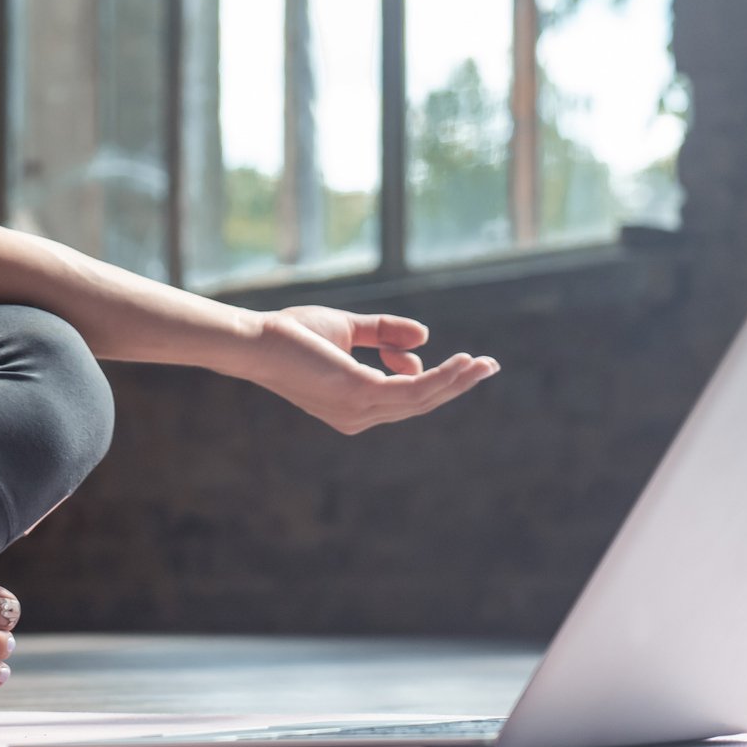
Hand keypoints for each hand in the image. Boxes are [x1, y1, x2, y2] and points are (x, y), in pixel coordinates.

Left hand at [242, 304, 498, 434]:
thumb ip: (383, 334)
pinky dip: (441, 377)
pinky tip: (460, 362)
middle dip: (456, 384)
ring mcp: (360, 410)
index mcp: (354, 405)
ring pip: (422, 398)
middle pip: (419, 402)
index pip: (403, 395)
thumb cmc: (292, 335)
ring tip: (484, 364)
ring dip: (457, 381)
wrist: (257, 339)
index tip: (432, 350)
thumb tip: (424, 338)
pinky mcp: (361, 395)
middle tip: (489, 366)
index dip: (426, 374)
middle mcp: (358, 416)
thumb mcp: (347, 331)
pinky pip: (414, 388)